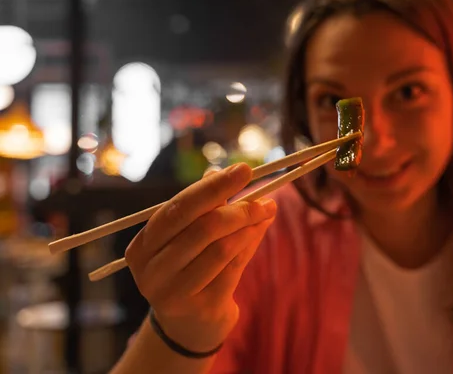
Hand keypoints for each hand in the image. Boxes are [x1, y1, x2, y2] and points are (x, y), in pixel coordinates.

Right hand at [125, 163, 276, 351]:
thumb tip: (220, 171)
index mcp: (141, 247)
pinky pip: (234, 267)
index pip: (177, 209)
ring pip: (221, 248)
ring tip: (266, 211)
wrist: (189, 325)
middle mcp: (151, 271)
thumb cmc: (188, 269)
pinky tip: (260, 229)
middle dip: (237, 207)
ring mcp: (175, 293)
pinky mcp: (203, 307)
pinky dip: (251, 243)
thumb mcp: (186, 238)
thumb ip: (201, 208)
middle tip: (263, 196)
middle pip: (201, 228)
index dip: (212, 187)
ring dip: (249, 225)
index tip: (243, 170)